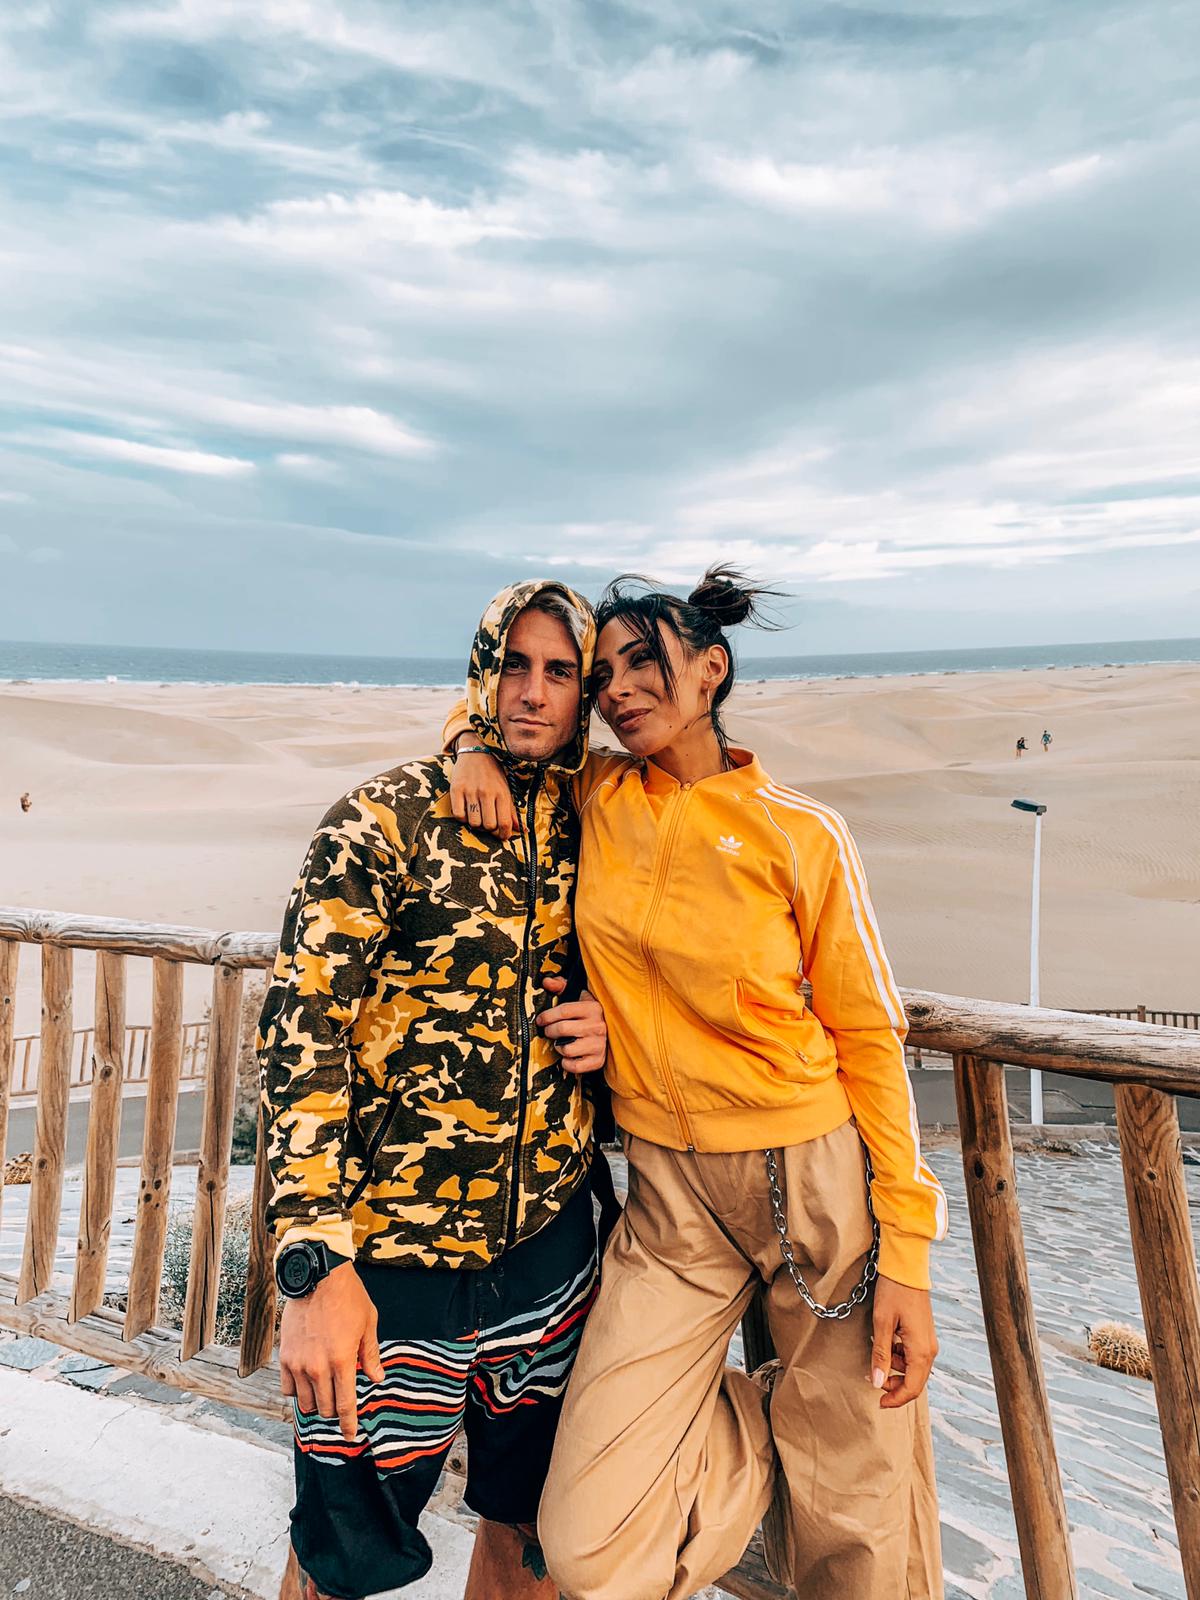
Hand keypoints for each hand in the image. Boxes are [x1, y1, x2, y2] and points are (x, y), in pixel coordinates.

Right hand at [279, 1261, 385, 1440]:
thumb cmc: (348, 1298)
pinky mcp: (285, 1356)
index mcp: (342, 1361)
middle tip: (340, 1401)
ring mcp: (298, 1363)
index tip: (351, 1435)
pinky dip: (297, 1391)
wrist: (317, 1277)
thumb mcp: (368, 1323)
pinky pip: (287, 1388)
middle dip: (334, 1411)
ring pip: (305, 1402)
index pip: (345, 1405)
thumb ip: (370, 1355)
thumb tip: (376, 1378)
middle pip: (325, 1408)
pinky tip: (307, 1383)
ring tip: (324, 1392)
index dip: (349, 1424)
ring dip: (316, 1402)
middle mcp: (318, 1367)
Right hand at [449, 747, 519, 838]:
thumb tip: (523, 831)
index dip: (504, 835)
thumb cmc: (493, 774)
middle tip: (487, 822)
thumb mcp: (506, 790)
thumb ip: (512, 811)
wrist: (476, 751)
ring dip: (475, 824)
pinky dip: (463, 818)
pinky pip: (459, 815)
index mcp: (502, 793)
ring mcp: (471, 791)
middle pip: (489, 826)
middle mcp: (487, 792)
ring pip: (474, 823)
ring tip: (477, 815)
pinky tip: (466, 810)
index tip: (502, 836)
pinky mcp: (456, 790)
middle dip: (489, 829)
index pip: (505, 823)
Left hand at [536, 975, 606, 1074]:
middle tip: (549, 1031)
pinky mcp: (598, 1061)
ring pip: (567, 1049)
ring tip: (561, 1043)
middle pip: (562, 1029)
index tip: (540, 1020)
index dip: (547, 1015)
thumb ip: (562, 986)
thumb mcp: (580, 997)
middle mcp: (598, 1026)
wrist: (612, 1035)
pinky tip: (568, 1056)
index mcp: (593, 1008)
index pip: (564, 1010)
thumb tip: (546, 981)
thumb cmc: (590, 1015)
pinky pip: (575, 1066)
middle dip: (550, 1031)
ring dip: (558, 1047)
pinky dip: (567, 1063)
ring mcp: (599, 1045)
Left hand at [871, 1275, 937, 1408]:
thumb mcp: (882, 1323)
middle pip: (915, 1382)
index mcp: (921, 1351)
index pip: (912, 1388)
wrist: (906, 1267)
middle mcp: (929, 1349)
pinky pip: (914, 1355)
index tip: (879, 1403)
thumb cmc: (893, 1292)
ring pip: (914, 1369)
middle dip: (895, 1386)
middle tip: (873, 1380)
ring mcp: (928, 1341)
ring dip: (896, 1370)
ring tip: (877, 1356)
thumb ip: (881, 1355)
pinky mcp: (924, 1333)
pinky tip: (886, 1344)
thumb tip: (878, 1383)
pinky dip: (899, 1357)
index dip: (896, 1399)